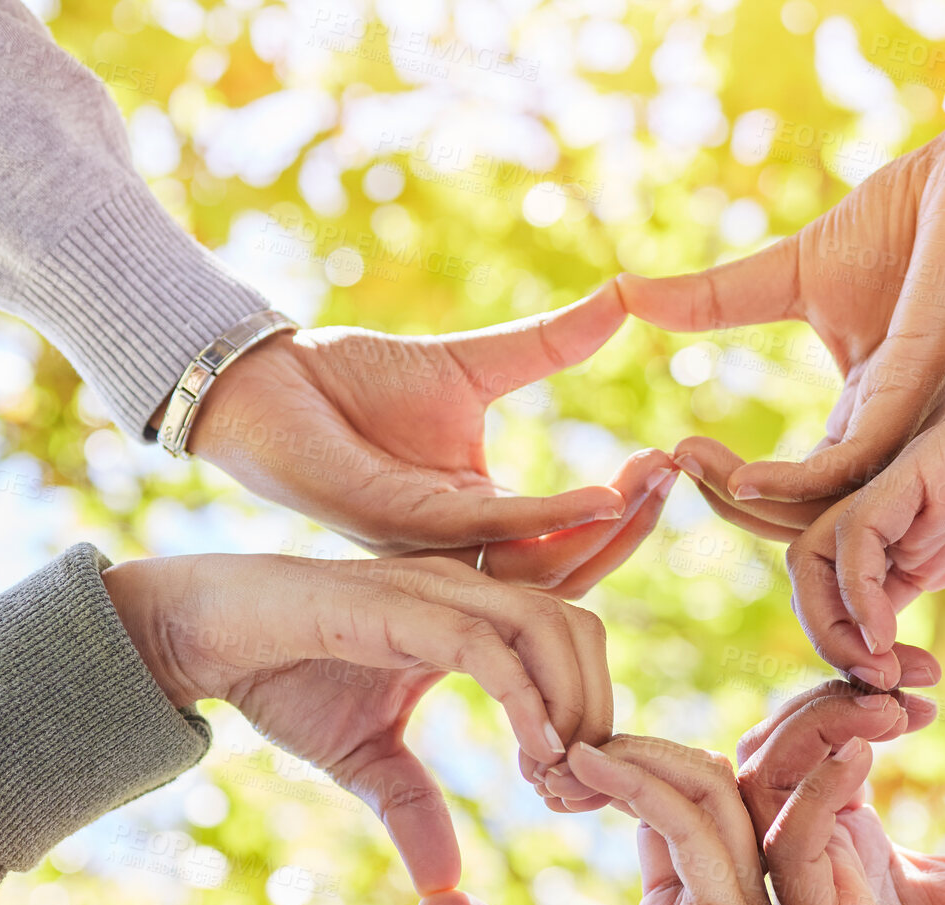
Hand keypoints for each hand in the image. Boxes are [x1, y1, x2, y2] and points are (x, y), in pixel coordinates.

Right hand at [103, 553, 610, 891]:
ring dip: (569, 707)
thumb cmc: (283, 680)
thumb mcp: (366, 761)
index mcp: (470, 616)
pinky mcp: (397, 605)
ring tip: (552, 780)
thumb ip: (414, 807)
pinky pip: (487, 647)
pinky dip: (524, 697)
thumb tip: (446, 885)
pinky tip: (535, 752)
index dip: (590, 715)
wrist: (202, 635)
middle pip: (580, 632)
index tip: (573, 792)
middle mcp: (465, 592)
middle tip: (572, 794)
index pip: (571, 645)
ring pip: (549, 629)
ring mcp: (434, 590)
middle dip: (596, 714)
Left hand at [188, 284, 678, 596]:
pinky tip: (596, 495)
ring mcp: (431, 547)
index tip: (671, 459)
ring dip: (601, 530)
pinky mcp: (399, 527)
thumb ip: (548, 346)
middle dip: (628, 528)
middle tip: (675, 477)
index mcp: (482, 519)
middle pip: (566, 567)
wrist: (269, 373)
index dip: (624, 507)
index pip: (570, 535)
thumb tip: (622, 297)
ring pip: (536, 568)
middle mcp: (462, 548)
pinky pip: (488, 534)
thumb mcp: (474, 364)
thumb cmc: (355, 377)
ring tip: (647, 484)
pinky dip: (548, 519)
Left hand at [421, 738, 815, 904]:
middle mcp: (714, 899)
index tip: (537, 764)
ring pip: (707, 787)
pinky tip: (594, 772)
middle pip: (690, 778)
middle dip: (622, 746)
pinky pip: (703, 834)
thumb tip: (434, 901)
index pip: (662, 804)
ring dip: (637, 753)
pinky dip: (650, 788)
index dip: (608, 769)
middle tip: (547, 744)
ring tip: (567, 746)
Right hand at [619, 121, 944, 539]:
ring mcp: (913, 422)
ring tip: (695, 465)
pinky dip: (798, 485)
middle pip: (815, 523)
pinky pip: (857, 467)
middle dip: (737, 509)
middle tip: (678, 465)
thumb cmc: (905, 219)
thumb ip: (715, 301)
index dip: (735, 487)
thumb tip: (627, 292)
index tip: (678, 448)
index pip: (802, 494)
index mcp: (870, 420)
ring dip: (754, 503)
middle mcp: (896, 438)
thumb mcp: (790, 274)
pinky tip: (744, 476)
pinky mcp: (921, 390)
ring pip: (834, 513)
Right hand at [737, 684, 944, 904]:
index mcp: (849, 838)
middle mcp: (814, 858)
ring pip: (762, 783)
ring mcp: (808, 891)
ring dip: (813, 729)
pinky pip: (786, 845)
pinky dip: (814, 790)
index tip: (929, 675)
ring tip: (886, 703)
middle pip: (774, 748)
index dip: (855, 693)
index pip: (814, 743)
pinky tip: (863, 755)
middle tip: (904, 678)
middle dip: (827, 696)